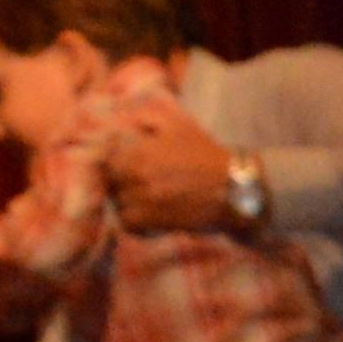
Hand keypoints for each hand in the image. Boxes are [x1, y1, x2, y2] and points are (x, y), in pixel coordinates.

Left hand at [103, 96, 240, 233]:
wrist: (236, 189)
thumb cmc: (209, 155)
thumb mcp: (180, 126)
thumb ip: (149, 118)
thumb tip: (126, 119)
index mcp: (139, 152)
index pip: (106, 159)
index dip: (113, 162)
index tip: (121, 165)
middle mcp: (138, 177)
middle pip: (110, 182)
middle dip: (118, 181)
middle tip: (131, 183)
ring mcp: (146, 201)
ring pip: (118, 203)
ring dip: (125, 201)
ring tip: (139, 200)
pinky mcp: (157, 221)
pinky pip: (129, 223)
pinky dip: (133, 221)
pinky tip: (144, 216)